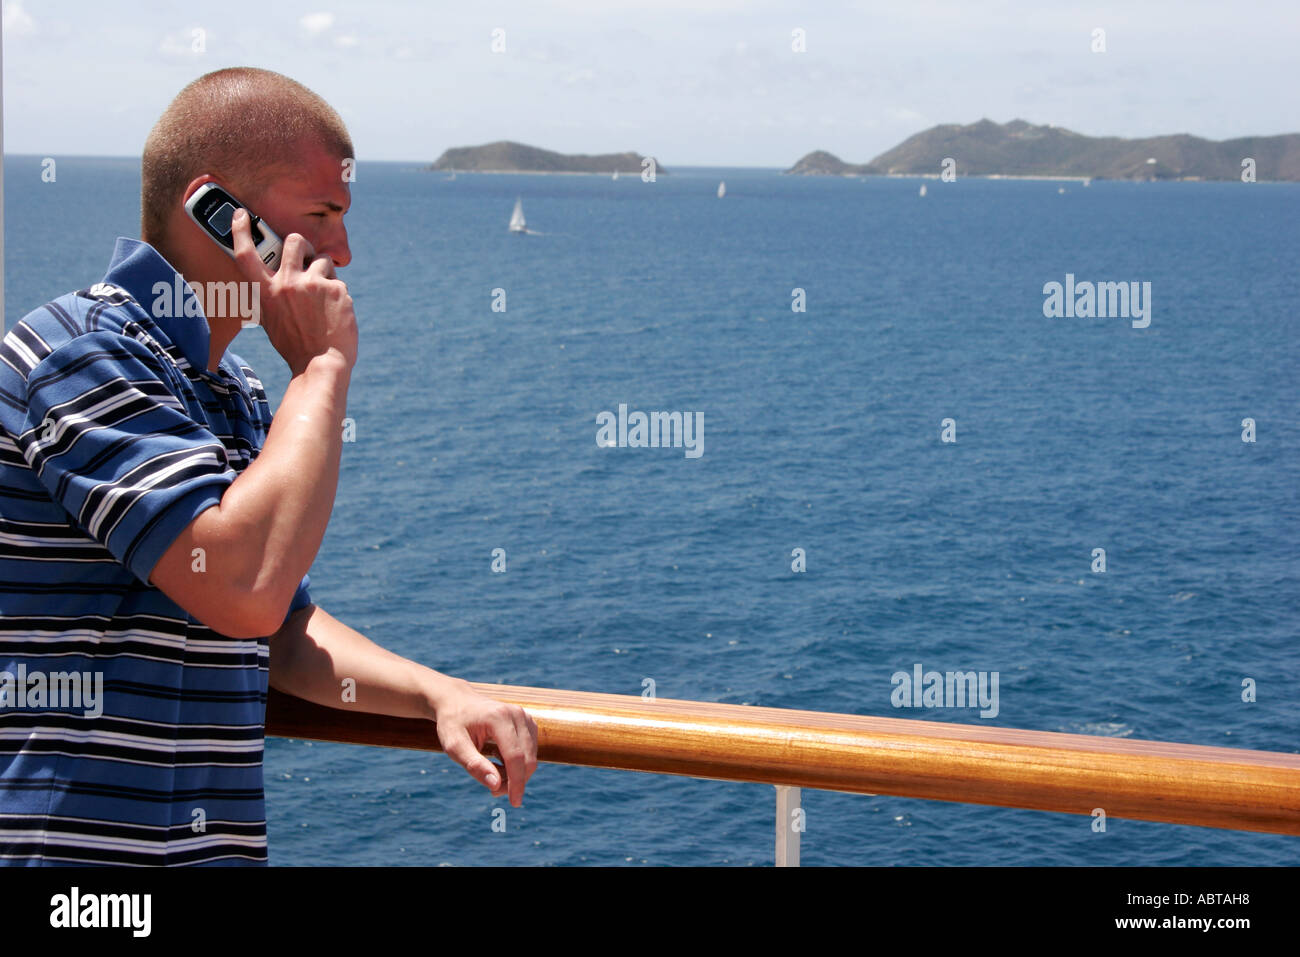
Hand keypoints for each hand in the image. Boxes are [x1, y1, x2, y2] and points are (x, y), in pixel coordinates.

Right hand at [230, 207, 357, 375]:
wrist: (321, 364)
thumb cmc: (295, 345)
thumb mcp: (271, 319)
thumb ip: (272, 294)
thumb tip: (278, 275)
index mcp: (266, 292)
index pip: (246, 254)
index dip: (240, 231)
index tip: (242, 215)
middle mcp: (286, 283)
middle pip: (293, 241)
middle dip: (302, 244)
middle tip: (306, 255)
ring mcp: (312, 284)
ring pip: (321, 259)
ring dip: (324, 272)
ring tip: (324, 297)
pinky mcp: (335, 289)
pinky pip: (338, 280)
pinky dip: (338, 293)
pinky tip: (335, 312)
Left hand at [433, 680, 538, 806]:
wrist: (457, 701)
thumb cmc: (453, 724)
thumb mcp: (454, 746)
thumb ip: (474, 765)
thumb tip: (496, 785)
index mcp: (499, 718)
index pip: (515, 756)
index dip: (517, 782)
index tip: (515, 803)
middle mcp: (517, 714)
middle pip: (527, 758)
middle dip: (515, 781)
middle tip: (494, 792)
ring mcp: (525, 716)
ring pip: (531, 756)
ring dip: (516, 773)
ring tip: (491, 773)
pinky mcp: (528, 722)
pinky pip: (530, 750)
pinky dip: (518, 763)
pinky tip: (498, 761)